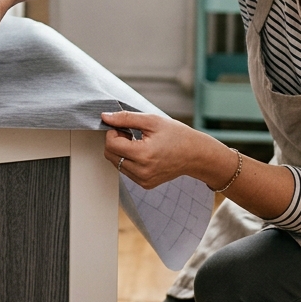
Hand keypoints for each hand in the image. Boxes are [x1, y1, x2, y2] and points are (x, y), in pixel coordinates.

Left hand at [100, 110, 233, 189]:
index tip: (124, 127)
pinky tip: (143, 153)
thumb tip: (105, 117)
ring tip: (138, 143)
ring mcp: (143, 180)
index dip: (113, 132)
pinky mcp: (145, 184)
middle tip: (130, 133)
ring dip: (121, 151)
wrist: (195, 154)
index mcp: (142, 154)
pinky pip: (126, 171)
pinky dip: (128, 161)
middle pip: (110, 155)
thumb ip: (126, 118)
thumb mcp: (152, 121)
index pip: (111, 144)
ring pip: (116, 164)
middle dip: (115, 141)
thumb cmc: (177, 135)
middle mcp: (141, 171)